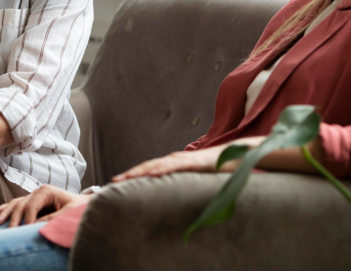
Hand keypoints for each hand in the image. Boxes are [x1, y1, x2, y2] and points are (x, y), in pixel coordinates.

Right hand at [0, 184, 92, 226]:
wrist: (84, 204)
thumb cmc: (78, 208)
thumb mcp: (67, 214)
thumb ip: (51, 219)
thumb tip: (33, 227)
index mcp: (46, 191)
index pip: (31, 206)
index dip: (26, 220)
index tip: (24, 232)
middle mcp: (37, 192)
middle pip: (21, 205)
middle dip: (13, 218)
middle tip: (7, 232)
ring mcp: (34, 196)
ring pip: (15, 204)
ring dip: (5, 212)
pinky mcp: (32, 202)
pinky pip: (16, 204)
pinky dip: (6, 208)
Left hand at [112, 146, 235, 181]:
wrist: (237, 156)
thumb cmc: (215, 168)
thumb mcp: (194, 179)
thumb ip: (182, 183)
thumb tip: (171, 196)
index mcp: (173, 163)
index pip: (149, 169)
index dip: (134, 175)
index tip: (118, 182)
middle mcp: (175, 159)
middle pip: (148, 166)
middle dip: (130, 173)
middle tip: (113, 181)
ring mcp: (184, 159)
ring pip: (158, 164)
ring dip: (140, 171)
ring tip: (126, 177)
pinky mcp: (194, 162)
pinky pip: (176, 165)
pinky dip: (162, 169)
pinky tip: (152, 173)